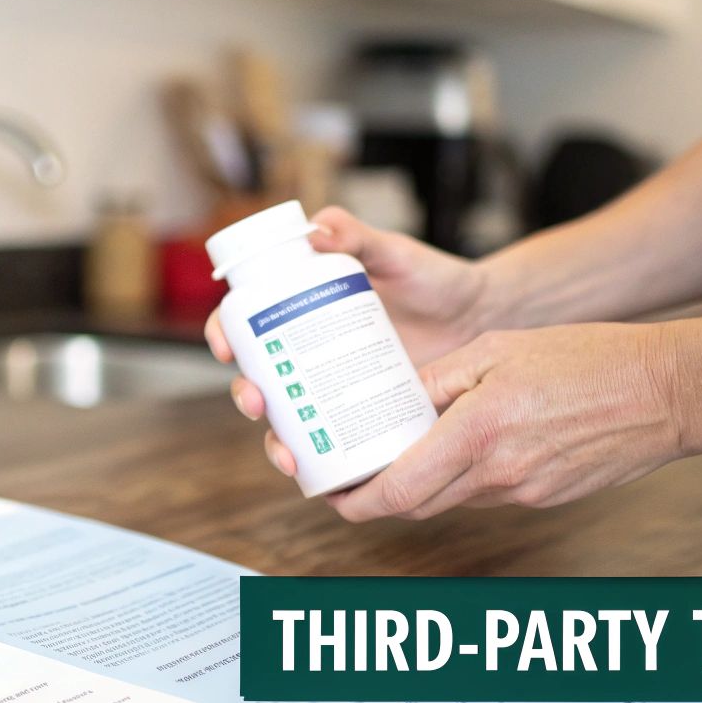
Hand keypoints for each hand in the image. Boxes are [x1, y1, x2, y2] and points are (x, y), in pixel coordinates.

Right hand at [205, 206, 491, 467]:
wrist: (479, 316)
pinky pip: (327, 440)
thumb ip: (357, 235)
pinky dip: (315, 460)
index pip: (246, 319)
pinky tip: (314, 473)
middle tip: (257, 402)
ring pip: (287, 416)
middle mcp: (310, 349)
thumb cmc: (433, 278)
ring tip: (287, 455)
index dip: (222, 333)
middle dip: (246, 394)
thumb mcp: (392, 252)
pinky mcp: (360, 413)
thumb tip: (317, 229)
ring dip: (274, 440)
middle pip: (259, 375)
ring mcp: (333, 385)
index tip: (223, 347)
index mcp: (302, 306)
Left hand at [327, 322, 685, 520]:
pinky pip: (487, 493)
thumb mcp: (497, 349)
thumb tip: (395, 402)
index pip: (398, 491)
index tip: (332, 495)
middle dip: (378, 496)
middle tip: (353, 474)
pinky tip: (468, 446)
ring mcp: (524, 492)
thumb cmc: (587, 358)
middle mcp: (498, 474)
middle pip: (415, 504)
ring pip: (451, 499)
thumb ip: (439, 380)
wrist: (667, 392)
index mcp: (478, 433)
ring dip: (423, 483)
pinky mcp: (545, 496)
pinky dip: (465, 477)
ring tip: (407, 450)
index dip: (356, 502)